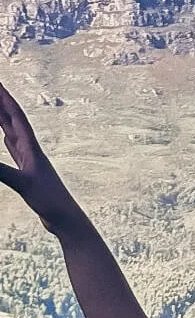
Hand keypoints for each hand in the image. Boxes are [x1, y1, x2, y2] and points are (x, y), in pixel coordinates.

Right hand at [0, 81, 81, 234]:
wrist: (65, 219)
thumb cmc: (49, 202)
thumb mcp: (23, 185)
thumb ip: (1, 171)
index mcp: (31, 148)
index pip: (16, 116)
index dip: (5, 98)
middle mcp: (31, 150)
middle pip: (13, 120)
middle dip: (2, 102)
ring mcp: (30, 161)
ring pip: (13, 133)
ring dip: (3, 118)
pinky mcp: (28, 172)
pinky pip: (15, 150)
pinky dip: (7, 140)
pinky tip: (5, 138)